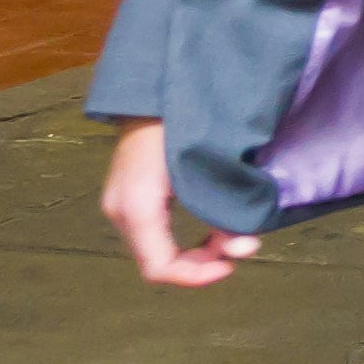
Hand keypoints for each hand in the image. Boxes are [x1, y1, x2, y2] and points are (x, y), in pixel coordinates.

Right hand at [100, 121, 252, 286]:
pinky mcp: (127, 193)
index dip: (197, 276)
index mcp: (136, 208)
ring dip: (193, 249)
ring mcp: (119, 202)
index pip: (159, 268)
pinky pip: (153, 230)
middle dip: (200, 262)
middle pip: (157, 261)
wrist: (157, 87)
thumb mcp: (210, 168)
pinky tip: (210, 222)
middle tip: (238, 246)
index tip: (233, 265)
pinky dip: (182, 235)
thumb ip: (225, 209)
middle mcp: (120, 210)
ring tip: (229, 234)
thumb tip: (244, 249)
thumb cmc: (187, 122)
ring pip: (155, 247)